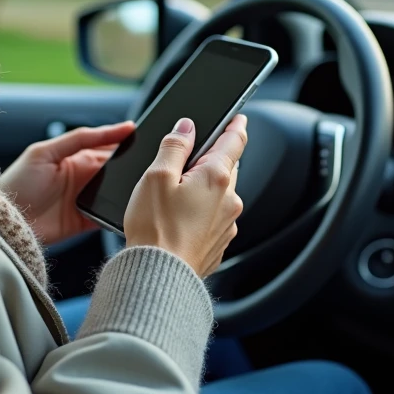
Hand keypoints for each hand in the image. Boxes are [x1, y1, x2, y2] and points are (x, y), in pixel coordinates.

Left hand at [0, 121, 135, 245]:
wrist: (2, 221)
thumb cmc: (18, 182)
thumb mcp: (46, 152)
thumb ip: (81, 138)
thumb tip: (121, 127)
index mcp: (76, 157)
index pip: (109, 148)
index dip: (127, 144)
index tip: (148, 142)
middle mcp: (84, 178)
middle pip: (117, 171)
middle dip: (132, 168)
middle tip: (150, 166)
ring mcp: (86, 200)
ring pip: (117, 193)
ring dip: (129, 191)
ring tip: (145, 188)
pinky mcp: (85, 222)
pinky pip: (109, 216)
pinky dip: (121, 213)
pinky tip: (132, 209)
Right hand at [124, 115, 246, 276]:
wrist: (159, 277)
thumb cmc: (155, 230)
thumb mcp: (156, 176)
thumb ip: (174, 146)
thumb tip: (187, 127)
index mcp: (216, 178)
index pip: (235, 141)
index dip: (236, 125)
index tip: (238, 117)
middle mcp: (229, 200)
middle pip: (227, 167)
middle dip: (213, 159)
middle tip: (189, 158)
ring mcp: (226, 224)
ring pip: (221, 194)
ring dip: (206, 188)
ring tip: (175, 195)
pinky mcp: (218, 244)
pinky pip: (214, 218)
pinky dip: (202, 212)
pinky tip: (179, 219)